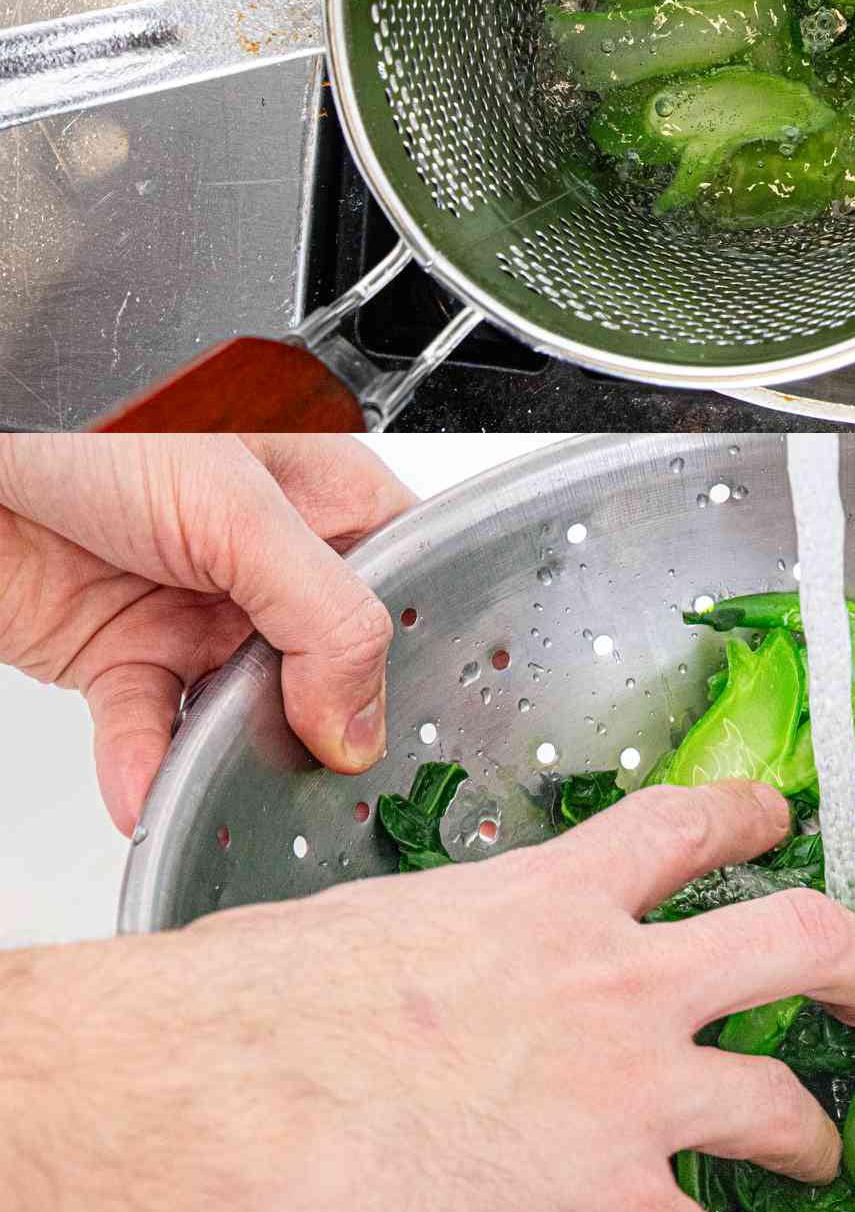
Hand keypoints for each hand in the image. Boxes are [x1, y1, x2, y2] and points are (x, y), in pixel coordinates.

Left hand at [0, 433, 414, 831]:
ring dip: (225, 760)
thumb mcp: (239, 509)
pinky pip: (150, 728)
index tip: (391, 725)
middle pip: (327, 670)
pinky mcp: (124, 653)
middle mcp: (268, 559)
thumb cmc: (93, 422)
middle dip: (316, 729)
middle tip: (314, 775)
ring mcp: (198, 610)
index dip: (405, 656)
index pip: (401, 588)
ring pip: (240, 713)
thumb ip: (321, 615)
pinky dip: (146, 768)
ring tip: (222, 789)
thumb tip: (359, 722)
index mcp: (324, 498)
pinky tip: (145, 788)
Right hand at [5, 782, 854, 1211]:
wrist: (228, 1093)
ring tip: (813, 1171)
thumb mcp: (378, 921)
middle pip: (804, 939)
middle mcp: (620, 982)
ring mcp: (634, 1097)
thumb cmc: (262, 1006)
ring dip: (816, 1149)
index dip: (749, 820)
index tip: (770, 824)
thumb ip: (449, 938)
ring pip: (790, 1113)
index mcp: (556, 898)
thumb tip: (422, 965)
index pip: (688, 827)